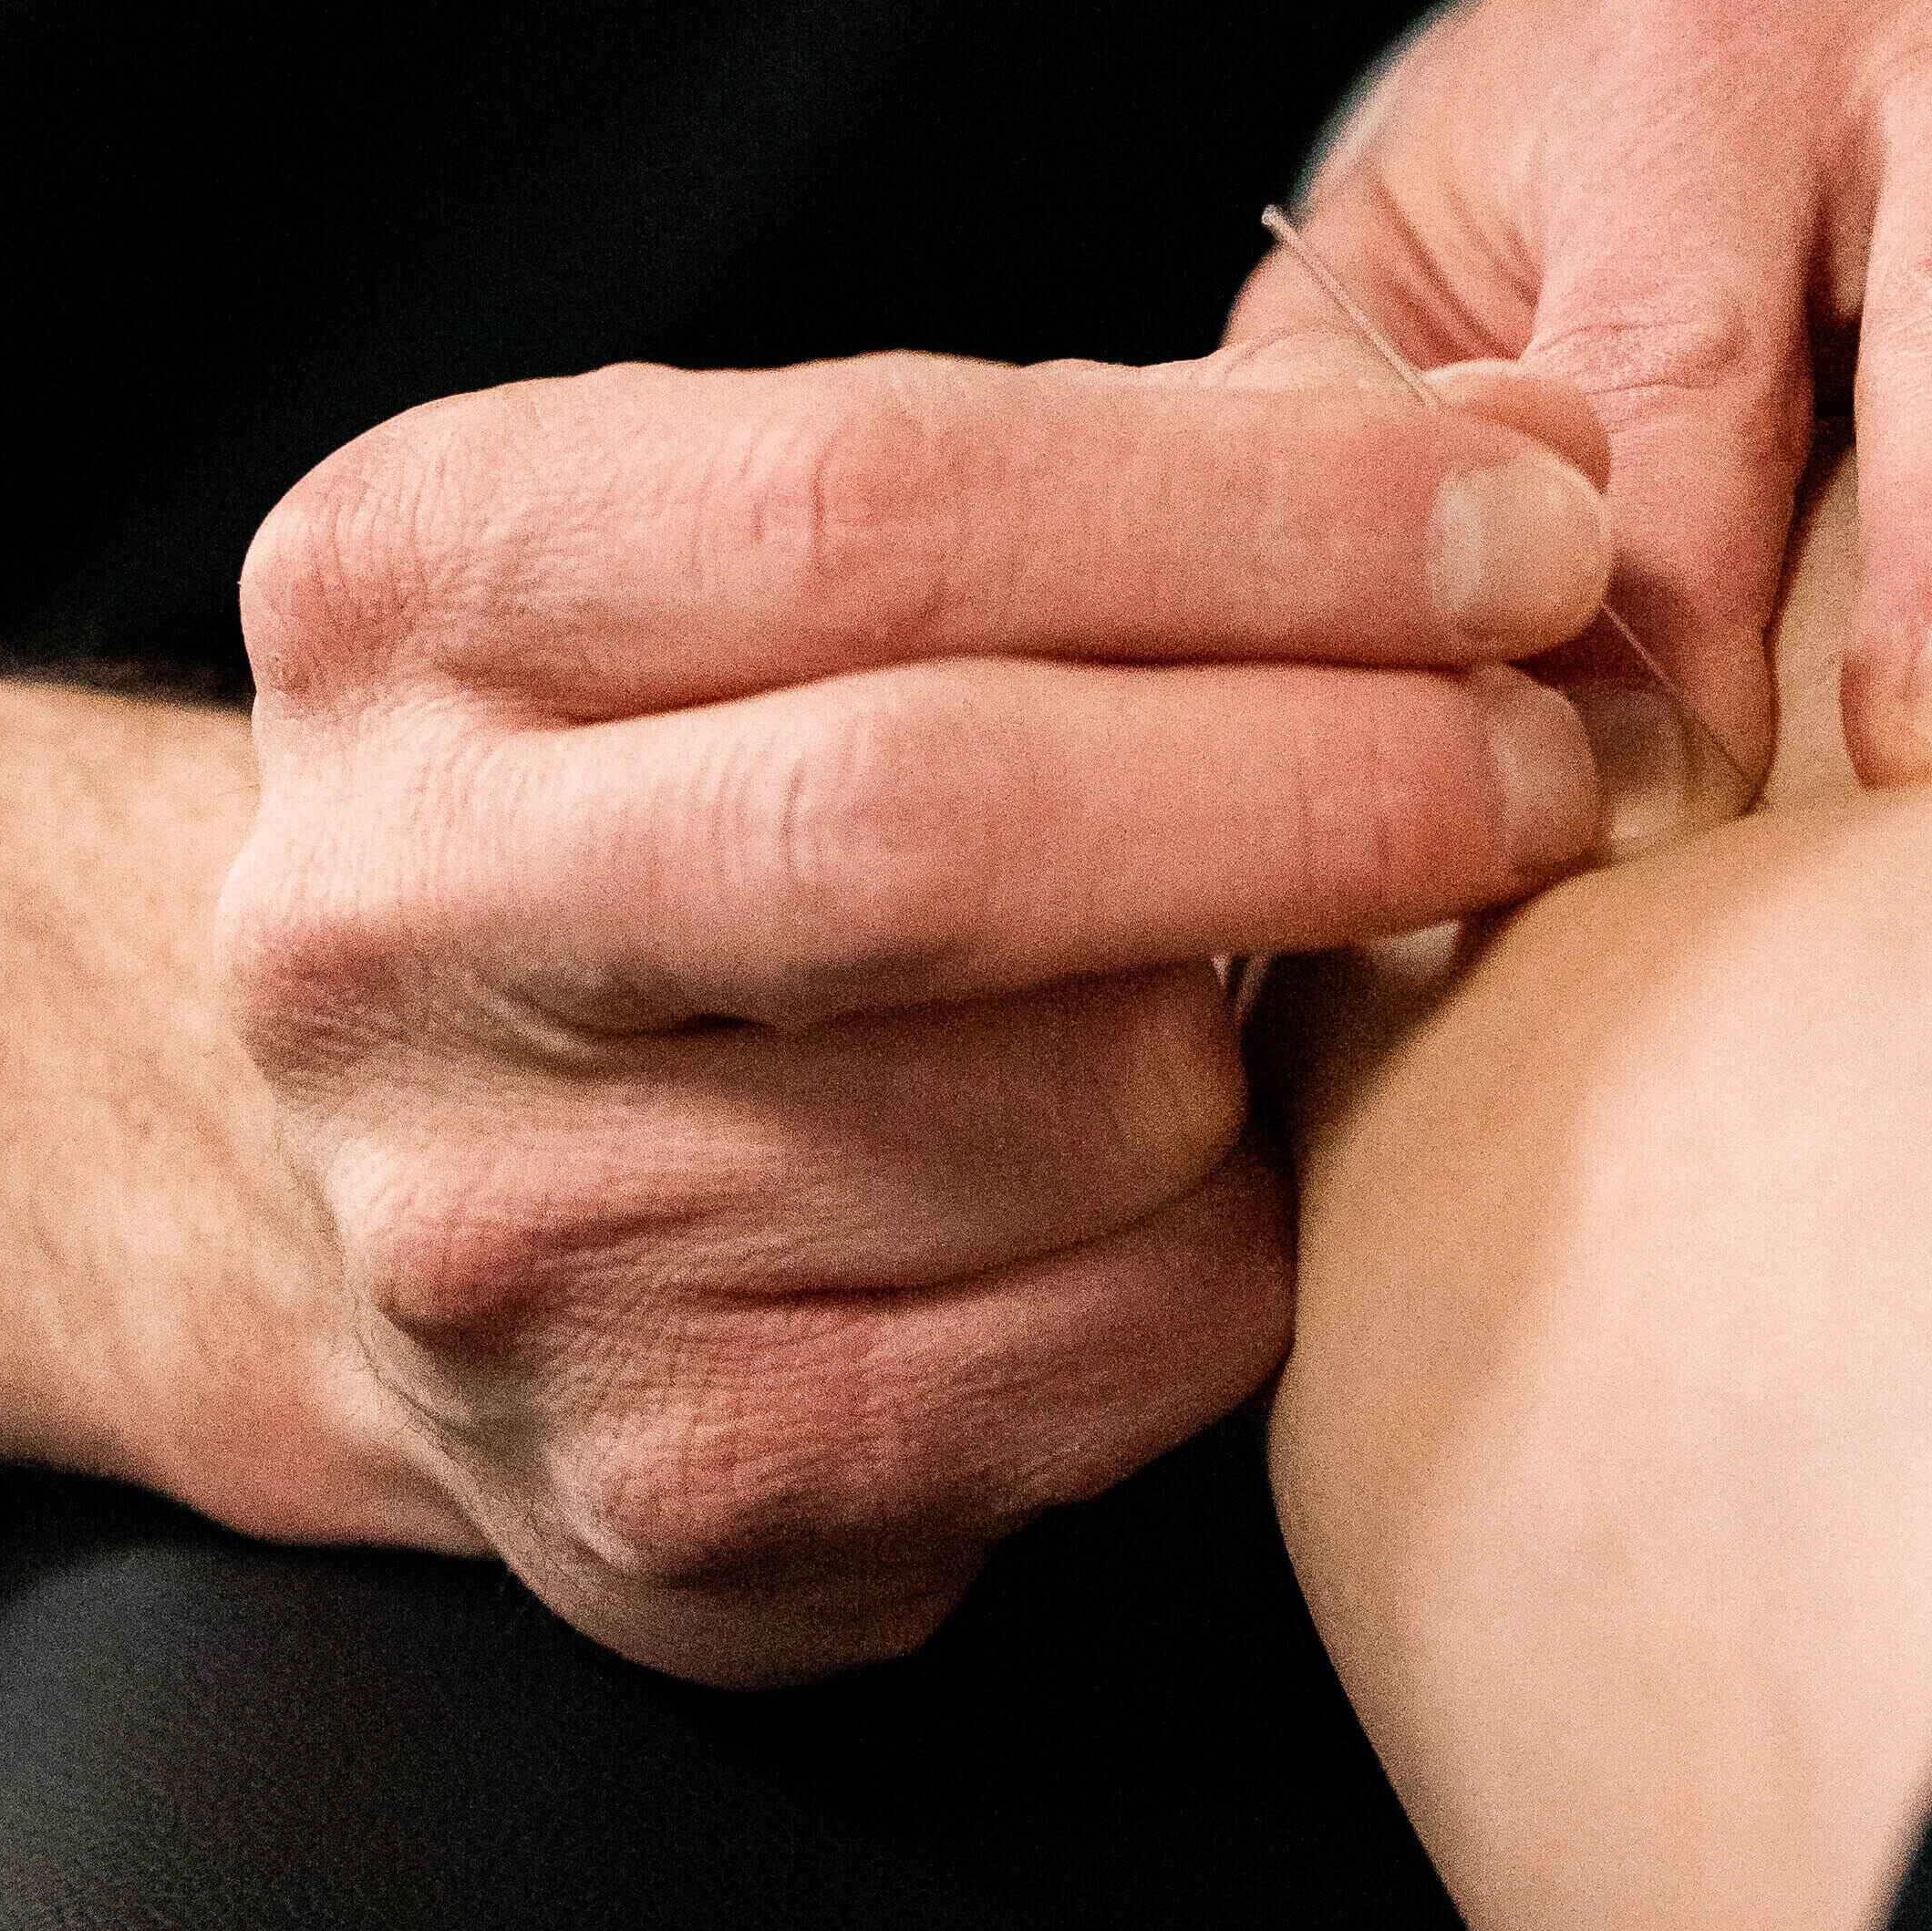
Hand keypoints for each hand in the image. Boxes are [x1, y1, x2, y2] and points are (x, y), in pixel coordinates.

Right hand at [218, 345, 1616, 1679]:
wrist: (375, 1159)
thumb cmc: (690, 780)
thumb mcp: (808, 542)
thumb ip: (1150, 468)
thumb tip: (1538, 445)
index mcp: (417, 583)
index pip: (877, 504)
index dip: (1262, 512)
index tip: (1533, 521)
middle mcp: (394, 908)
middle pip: (933, 817)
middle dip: (1325, 776)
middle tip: (1557, 759)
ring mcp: (498, 1228)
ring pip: (1068, 1110)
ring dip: (1274, 1040)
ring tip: (1285, 985)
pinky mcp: (658, 1485)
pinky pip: (1108, 1346)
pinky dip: (1236, 1247)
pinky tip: (1192, 1175)